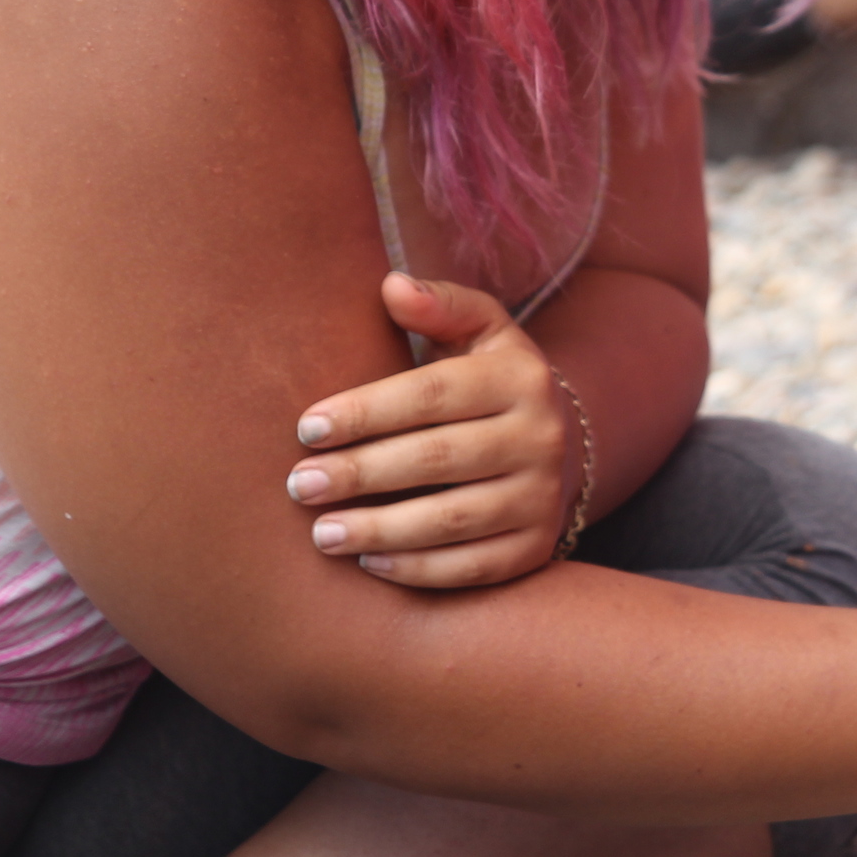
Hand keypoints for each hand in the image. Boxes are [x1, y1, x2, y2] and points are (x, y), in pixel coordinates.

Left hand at [283, 273, 580, 588]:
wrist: (557, 444)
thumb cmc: (486, 381)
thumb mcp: (477, 331)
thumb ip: (438, 305)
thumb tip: (392, 286)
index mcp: (519, 376)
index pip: (432, 394)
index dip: (365, 412)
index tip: (306, 429)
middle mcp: (541, 436)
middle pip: (438, 458)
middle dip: (360, 473)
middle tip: (299, 486)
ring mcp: (543, 496)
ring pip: (452, 520)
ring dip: (379, 530)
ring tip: (321, 533)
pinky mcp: (537, 547)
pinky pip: (472, 568)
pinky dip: (416, 570)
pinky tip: (367, 564)